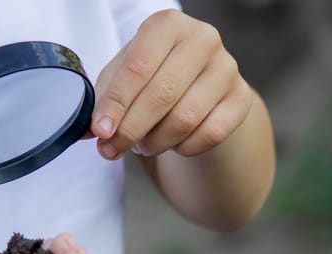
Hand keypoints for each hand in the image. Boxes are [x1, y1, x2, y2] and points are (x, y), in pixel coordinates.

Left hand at [89, 9, 253, 159]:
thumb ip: (103, 100)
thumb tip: (88, 132)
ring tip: (141, 145)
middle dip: (131, 129)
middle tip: (111, 149)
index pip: (137, 67)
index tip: (99, 131)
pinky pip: (210, 135)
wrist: (198, 85)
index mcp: (167, 25)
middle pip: (162, 94)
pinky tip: (172, 144)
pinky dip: (184, 148)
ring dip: (155, 142)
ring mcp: (227, 67)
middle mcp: (202, 39)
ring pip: (185, 119)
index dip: (116, 104)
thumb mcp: (123, 77)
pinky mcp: (243, 97)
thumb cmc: (151, 77)